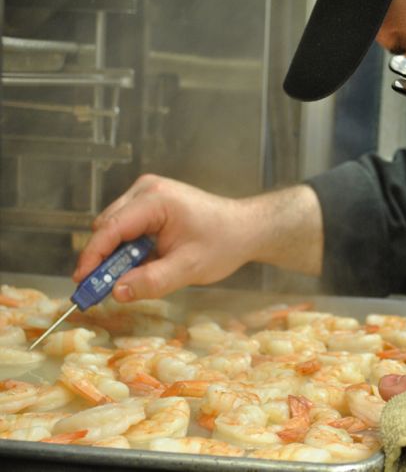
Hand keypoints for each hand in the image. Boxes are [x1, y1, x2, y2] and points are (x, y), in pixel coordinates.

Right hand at [73, 175, 253, 300]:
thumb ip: (152, 281)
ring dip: (117, 255)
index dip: (92, 257)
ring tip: (130, 278)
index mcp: (155, 200)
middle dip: (103, 259)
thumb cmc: (223, 243)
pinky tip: (143, 265)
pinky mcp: (151, 204)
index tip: (82, 283)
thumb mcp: (188, 268)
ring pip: (115, 228)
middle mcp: (146, 190)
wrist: (245, 228)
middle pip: (108, 227)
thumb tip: (116, 293)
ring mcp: (147, 194)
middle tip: (102, 290)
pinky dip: (129, 249)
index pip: (111, 228)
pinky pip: (127, 228)